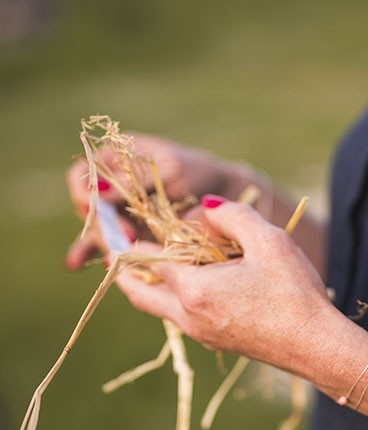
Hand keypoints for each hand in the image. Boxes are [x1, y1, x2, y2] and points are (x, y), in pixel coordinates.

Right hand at [65, 133, 253, 268]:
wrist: (221, 194)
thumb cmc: (197, 173)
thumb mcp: (171, 170)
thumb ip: (135, 182)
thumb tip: (97, 191)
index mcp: (114, 159)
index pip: (83, 176)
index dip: (87, 195)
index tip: (105, 210)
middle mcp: (110, 186)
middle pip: (90, 208)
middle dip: (105, 225)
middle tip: (129, 237)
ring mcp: (117, 211)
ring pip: (98, 228)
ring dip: (104, 243)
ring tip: (114, 257)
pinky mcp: (128, 231)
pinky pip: (105, 242)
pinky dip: (90, 253)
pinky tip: (76, 264)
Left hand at [115, 200, 333, 372]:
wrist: (318, 347)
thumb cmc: (295, 293)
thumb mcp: (268, 241)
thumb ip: (232, 215)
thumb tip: (207, 206)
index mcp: (195, 290)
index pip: (148, 260)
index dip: (134, 240)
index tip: (119, 226)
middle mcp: (190, 316)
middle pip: (139, 294)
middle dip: (125, 271)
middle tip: (117, 251)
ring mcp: (202, 334)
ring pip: (159, 308)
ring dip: (150, 286)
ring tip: (154, 264)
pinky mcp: (217, 342)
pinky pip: (181, 317)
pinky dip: (172, 298)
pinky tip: (193, 284)